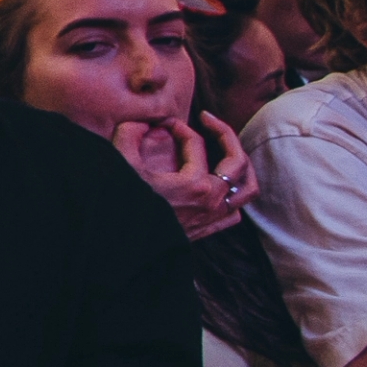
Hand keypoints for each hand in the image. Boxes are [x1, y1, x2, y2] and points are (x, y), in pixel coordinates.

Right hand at [117, 112, 252, 238]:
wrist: (119, 245)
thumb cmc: (121, 204)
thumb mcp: (120, 163)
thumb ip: (130, 134)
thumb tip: (142, 122)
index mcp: (195, 184)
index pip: (196, 143)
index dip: (179, 127)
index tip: (163, 124)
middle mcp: (212, 201)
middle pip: (238, 161)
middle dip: (225, 134)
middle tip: (209, 121)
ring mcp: (213, 217)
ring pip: (247, 190)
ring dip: (242, 167)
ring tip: (228, 153)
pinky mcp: (207, 230)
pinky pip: (235, 212)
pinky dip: (233, 196)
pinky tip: (220, 187)